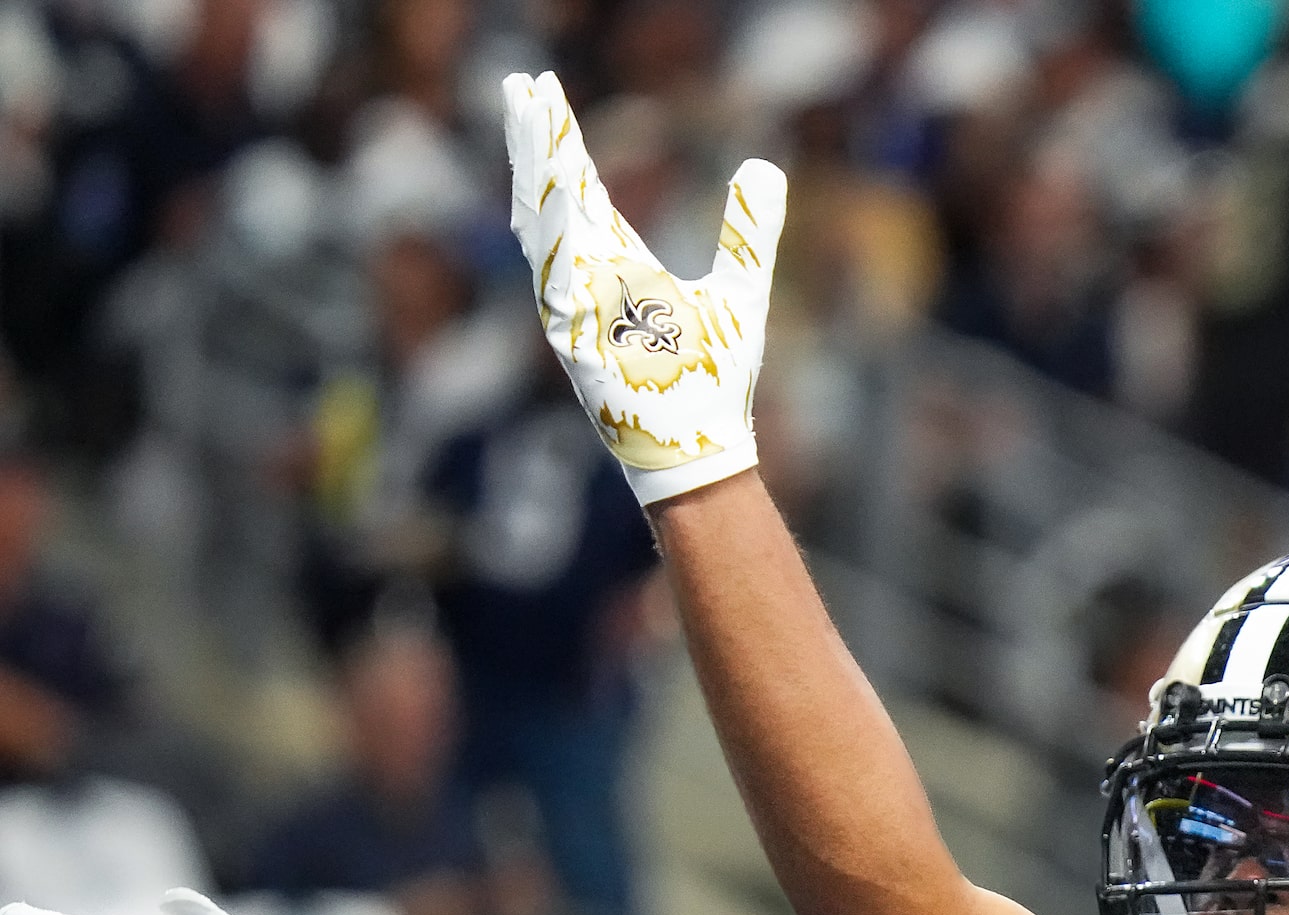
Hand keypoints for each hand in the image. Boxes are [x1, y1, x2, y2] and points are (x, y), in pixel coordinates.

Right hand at [501, 70, 787, 506]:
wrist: (704, 449)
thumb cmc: (713, 381)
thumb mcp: (740, 288)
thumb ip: (748, 230)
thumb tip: (762, 165)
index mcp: (618, 265)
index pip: (581, 188)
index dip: (562, 141)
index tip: (542, 92)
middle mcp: (590, 281)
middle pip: (553, 197)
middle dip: (537, 142)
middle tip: (521, 85)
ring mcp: (577, 309)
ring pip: (545, 228)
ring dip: (537, 175)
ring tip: (528, 119)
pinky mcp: (576, 341)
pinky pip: (560, 280)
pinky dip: (558, 237)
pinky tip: (558, 196)